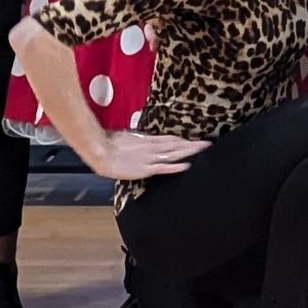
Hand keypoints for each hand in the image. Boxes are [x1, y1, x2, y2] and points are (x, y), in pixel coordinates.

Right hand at [93, 131, 210, 180]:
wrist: (100, 151)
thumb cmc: (110, 144)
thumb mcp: (127, 138)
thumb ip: (137, 140)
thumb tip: (142, 139)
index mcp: (148, 140)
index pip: (170, 140)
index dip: (183, 140)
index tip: (194, 140)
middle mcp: (152, 147)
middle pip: (176, 145)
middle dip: (192, 144)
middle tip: (207, 143)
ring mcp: (150, 158)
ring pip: (174, 154)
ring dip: (189, 151)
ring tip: (203, 149)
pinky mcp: (146, 169)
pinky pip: (163, 167)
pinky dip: (175, 166)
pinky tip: (187, 165)